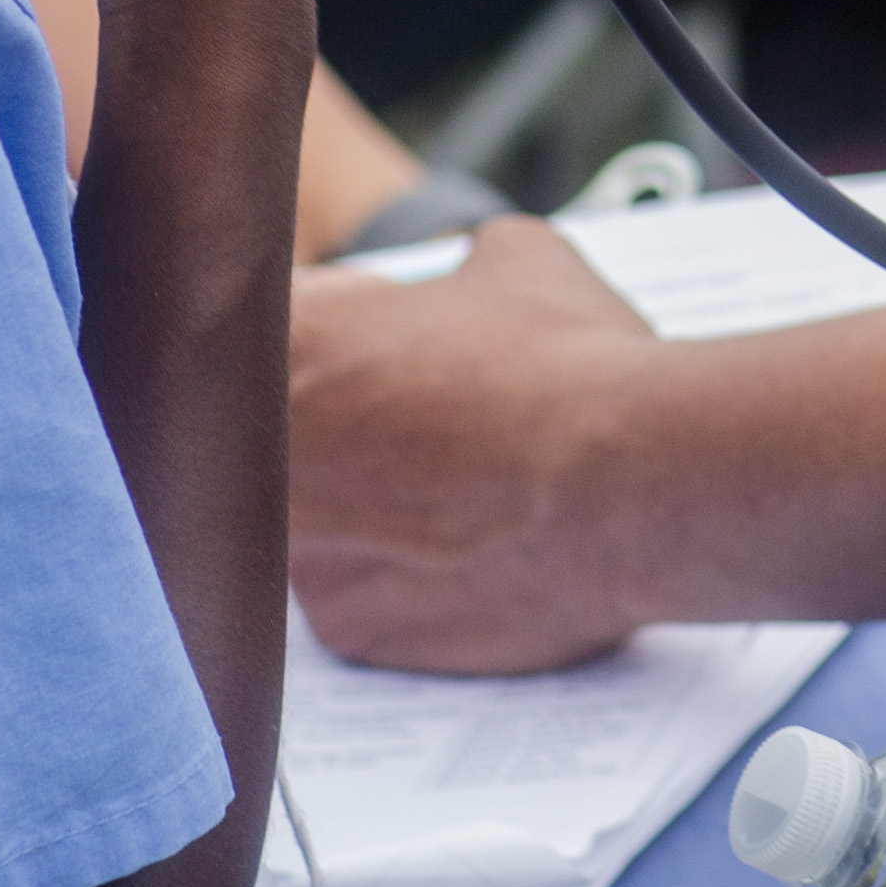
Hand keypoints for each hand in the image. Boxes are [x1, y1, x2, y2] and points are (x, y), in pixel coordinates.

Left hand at [289, 220, 669, 669]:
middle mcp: (257, 458)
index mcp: (283, 345)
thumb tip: (465, 273)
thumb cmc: (570, 363)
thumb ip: (457, 264)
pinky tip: (472, 542)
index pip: (267, 320)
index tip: (382, 331)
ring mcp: (298, 554)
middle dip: (340, 416)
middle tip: (419, 410)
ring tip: (458, 480)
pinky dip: (404, 570)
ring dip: (366, 497)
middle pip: (274, 431)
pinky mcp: (345, 630)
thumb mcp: (519, 257)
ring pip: (315, 518)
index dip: (335, 319)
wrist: (629, 488)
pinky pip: (358, 588)